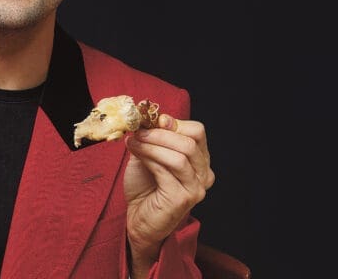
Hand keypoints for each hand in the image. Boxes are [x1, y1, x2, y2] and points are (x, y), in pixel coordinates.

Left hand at [123, 114, 214, 275]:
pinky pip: (166, 171)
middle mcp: (203, 174)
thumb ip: (153, 138)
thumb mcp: (150, 155)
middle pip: (190, 142)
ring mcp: (196, 188)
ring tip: (134, 141)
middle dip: (161, 133)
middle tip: (139, 131)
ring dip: (153, 145)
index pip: (198, 132)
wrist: (139, 220)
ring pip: (179, 156)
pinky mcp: (183, 199)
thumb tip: (148, 117)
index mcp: (200, 160)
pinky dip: (149, 158)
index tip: (154, 120)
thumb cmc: (145, 188)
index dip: (176, 123)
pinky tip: (135, 153)